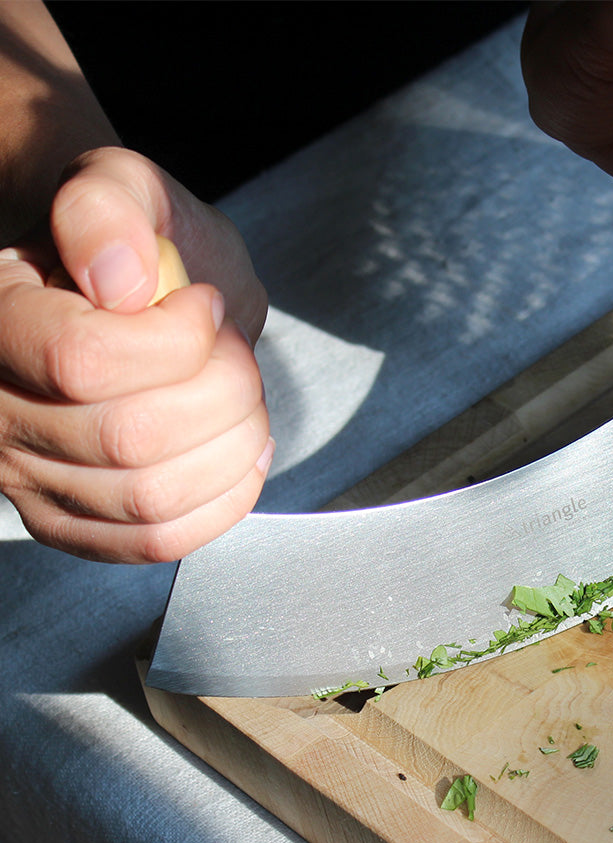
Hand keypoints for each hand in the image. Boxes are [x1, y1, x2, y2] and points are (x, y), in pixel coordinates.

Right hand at [0, 147, 271, 562]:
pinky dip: (223, 501)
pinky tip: (243, 452)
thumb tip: (120, 278)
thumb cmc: (133, 248)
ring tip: (243, 401)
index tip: (205, 307)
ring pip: (151, 497)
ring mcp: (28, 476)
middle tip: (237, 355)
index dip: (177, 340)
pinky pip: (157, 541)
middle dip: (223, 393)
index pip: (84, 362)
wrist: (140, 297)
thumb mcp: (123, 189)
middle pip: (130, 439)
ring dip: (232, 446)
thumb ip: (109, 207)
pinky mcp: (74, 522)